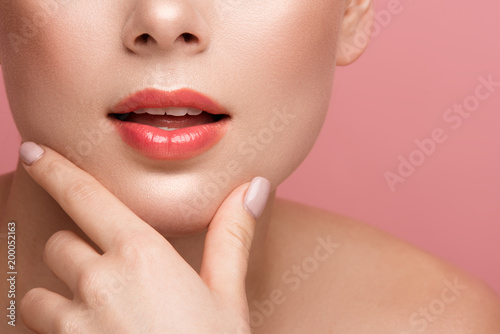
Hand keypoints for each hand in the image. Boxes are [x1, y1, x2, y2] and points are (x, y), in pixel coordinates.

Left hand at [18, 142, 270, 333]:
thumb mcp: (227, 295)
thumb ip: (232, 237)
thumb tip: (253, 187)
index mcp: (141, 255)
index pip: (84, 197)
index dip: (54, 169)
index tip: (33, 153)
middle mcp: (99, 281)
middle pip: (60, 246)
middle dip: (74, 254)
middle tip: (101, 274)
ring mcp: (74, 325)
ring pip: (40, 296)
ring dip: (57, 299)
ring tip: (90, 317)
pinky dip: (54, 333)